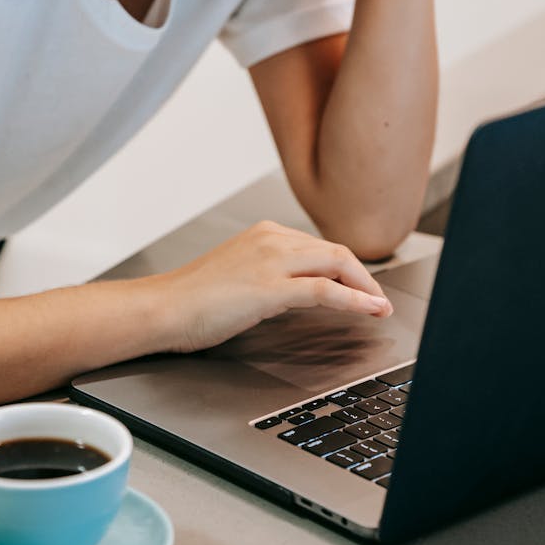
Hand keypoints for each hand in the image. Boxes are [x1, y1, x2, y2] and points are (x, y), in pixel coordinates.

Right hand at [156, 220, 392, 352]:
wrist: (164, 308)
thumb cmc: (193, 299)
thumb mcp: (239, 274)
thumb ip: (270, 274)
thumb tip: (300, 290)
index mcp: (264, 233)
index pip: (319, 245)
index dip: (348, 267)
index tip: (361, 284)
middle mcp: (271, 239)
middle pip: (336, 251)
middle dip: (364, 275)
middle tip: (379, 298)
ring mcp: (271, 261)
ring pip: (336, 263)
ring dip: (366, 286)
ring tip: (380, 306)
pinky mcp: (269, 288)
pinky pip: (324, 290)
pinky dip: (354, 300)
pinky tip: (369, 310)